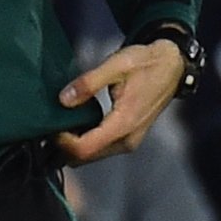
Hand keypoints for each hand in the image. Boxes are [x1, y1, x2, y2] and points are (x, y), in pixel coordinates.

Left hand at [56, 37, 185, 163]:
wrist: (171, 65)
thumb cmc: (145, 62)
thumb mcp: (115, 65)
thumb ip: (88, 83)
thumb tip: (63, 100)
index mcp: (124, 124)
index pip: (84, 149)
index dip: (61, 142)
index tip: (49, 125)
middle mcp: (128, 139)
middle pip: (85, 157)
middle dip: (63, 145)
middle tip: (49, 124)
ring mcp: (130, 141)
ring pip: (92, 155)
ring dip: (73, 144)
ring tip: (60, 122)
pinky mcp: (129, 137)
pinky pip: (101, 147)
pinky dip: (85, 141)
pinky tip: (75, 122)